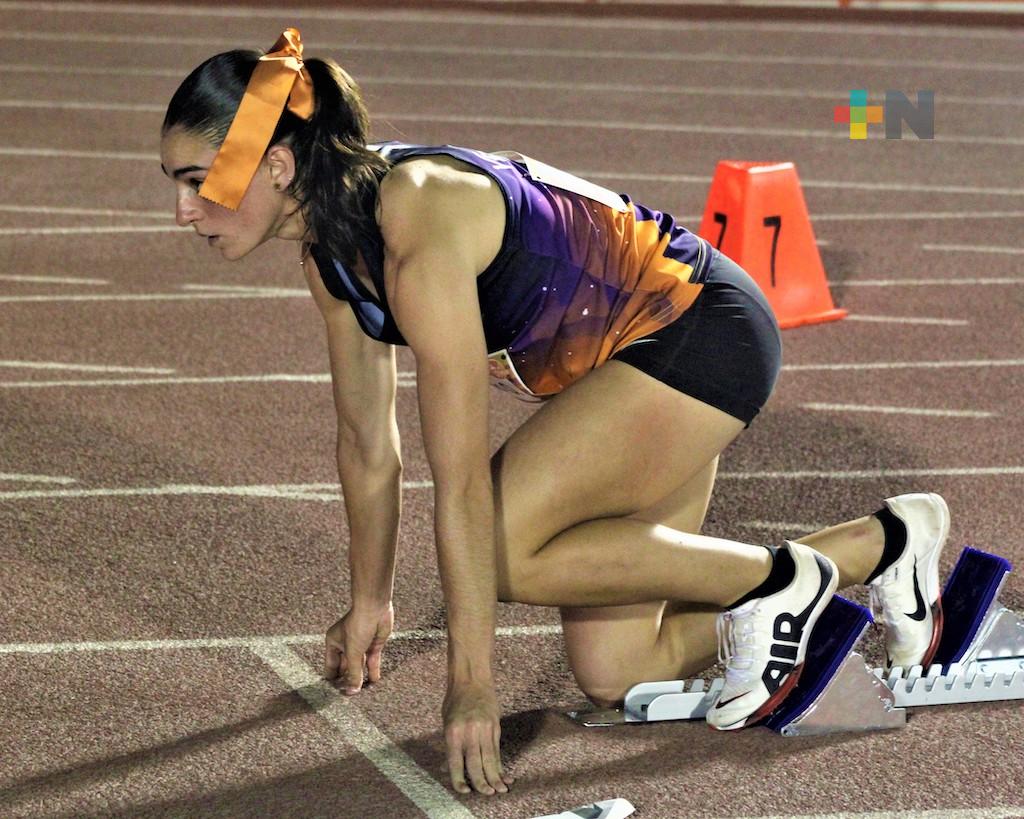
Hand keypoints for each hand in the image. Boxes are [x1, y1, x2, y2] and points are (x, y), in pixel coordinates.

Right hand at [324, 603, 393, 693]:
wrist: (375, 608)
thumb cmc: (358, 625)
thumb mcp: (353, 652)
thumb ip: (353, 673)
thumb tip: (351, 691)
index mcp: (333, 643)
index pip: (331, 666)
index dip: (333, 680)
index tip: (334, 695)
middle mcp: (345, 644)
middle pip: (345, 667)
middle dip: (347, 680)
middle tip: (349, 697)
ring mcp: (360, 645)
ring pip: (359, 665)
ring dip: (361, 677)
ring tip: (362, 693)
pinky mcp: (373, 645)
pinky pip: (372, 661)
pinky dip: (373, 671)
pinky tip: (373, 682)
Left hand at [442, 679, 513, 795]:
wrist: (471, 679)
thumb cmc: (455, 700)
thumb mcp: (447, 722)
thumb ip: (451, 744)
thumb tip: (454, 767)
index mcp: (453, 732)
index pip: (456, 763)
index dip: (460, 780)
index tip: (465, 791)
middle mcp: (469, 732)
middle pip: (476, 764)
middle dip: (482, 782)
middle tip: (487, 794)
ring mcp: (484, 729)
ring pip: (490, 758)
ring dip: (495, 776)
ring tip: (500, 790)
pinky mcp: (495, 726)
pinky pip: (497, 749)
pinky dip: (500, 763)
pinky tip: (504, 774)